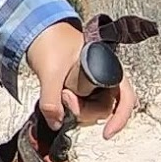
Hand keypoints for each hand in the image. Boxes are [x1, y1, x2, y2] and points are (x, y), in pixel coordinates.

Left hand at [24, 20, 136, 139]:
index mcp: (108, 68)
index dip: (120, 118)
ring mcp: (91, 82)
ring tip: (59, 91)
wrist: (35, 28)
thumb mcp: (49, 71)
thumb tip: (56, 124)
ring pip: (92, 107)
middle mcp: (104, 76)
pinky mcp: (78, 85)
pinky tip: (60, 99)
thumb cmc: (50, 39)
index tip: (106, 133)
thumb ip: (51, 100)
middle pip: (105, 108)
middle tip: (65, 96)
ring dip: (76, 108)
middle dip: (85, 110)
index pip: (126, 98)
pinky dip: (71, 107)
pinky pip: (80, 103)